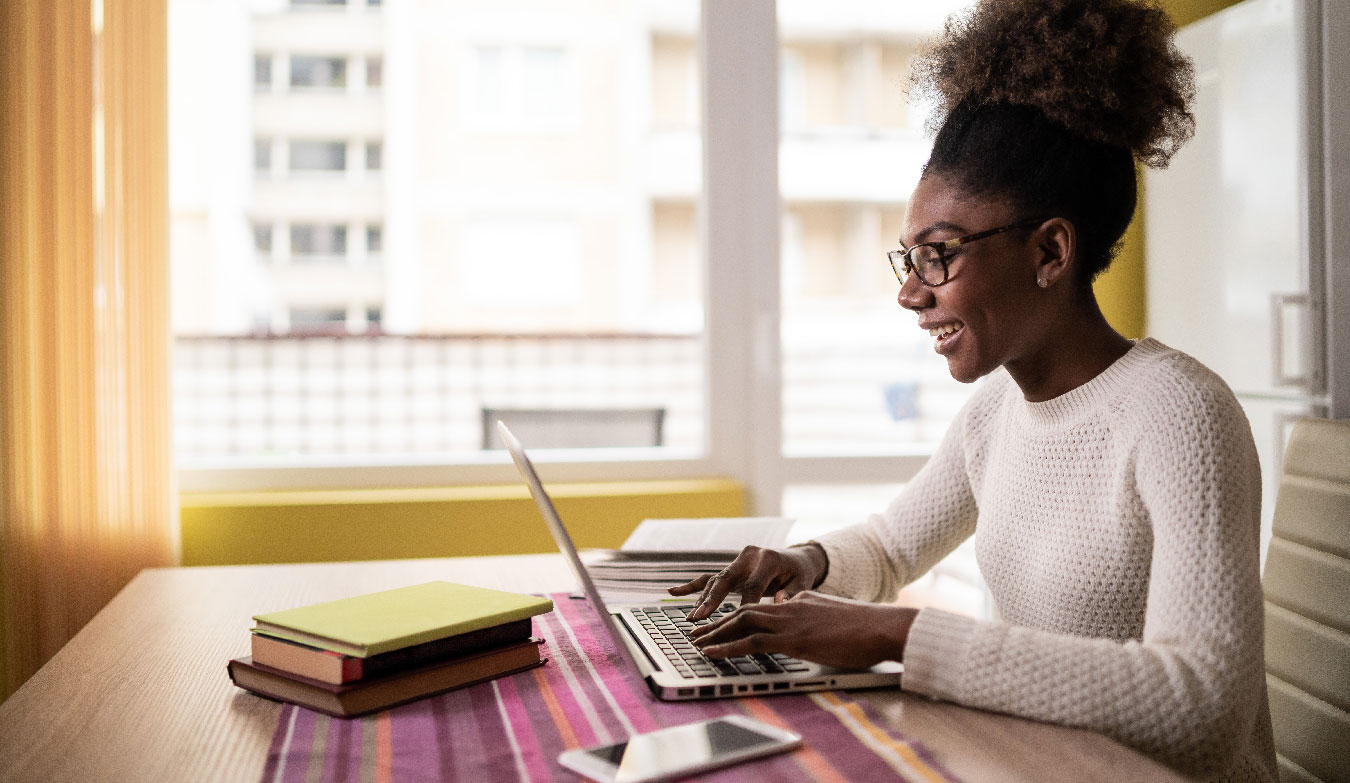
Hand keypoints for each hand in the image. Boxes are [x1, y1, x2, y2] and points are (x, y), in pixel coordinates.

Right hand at [668, 544, 827, 620]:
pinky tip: (672, 592)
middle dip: (713, 599)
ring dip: (702, 600)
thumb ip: (792, 593)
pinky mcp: (730, 568)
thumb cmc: (799, 574)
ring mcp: (736, 561)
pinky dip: (691, 586)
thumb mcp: (803, 582)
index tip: (738, 623)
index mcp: (768, 559)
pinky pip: (708, 577)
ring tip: (692, 618)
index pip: (754, 585)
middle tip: (701, 616)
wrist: (795, 559)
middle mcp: (748, 557)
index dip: (746, 604)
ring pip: (715, 580)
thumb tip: (781, 602)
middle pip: (727, 578)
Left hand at [688, 591, 916, 668]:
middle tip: (697, 631)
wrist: (882, 627)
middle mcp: (790, 606)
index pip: (763, 609)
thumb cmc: (868, 630)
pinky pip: (750, 641)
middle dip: (718, 622)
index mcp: (801, 601)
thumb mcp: (836, 623)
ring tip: (695, 642)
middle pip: (744, 610)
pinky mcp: (792, 638)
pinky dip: (726, 646)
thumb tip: (811, 636)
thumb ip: (818, 625)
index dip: (739, 617)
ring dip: (714, 633)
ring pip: (741, 622)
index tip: (725, 626)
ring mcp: (790, 621)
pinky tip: (710, 653)